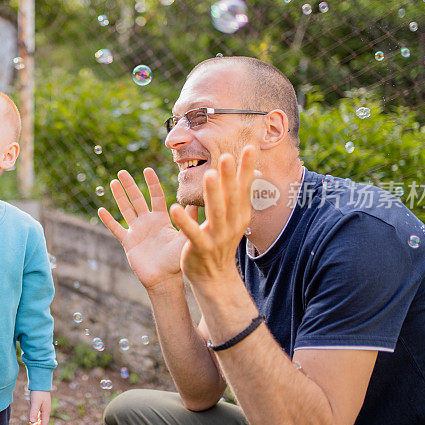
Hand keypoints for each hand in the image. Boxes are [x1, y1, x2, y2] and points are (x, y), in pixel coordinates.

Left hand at [23, 390, 50, 424]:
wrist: (40, 383)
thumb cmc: (38, 392)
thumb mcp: (35, 402)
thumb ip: (33, 411)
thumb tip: (32, 421)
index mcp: (46, 412)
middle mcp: (45, 413)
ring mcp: (43, 411)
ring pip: (39, 422)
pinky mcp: (40, 408)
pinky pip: (38, 419)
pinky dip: (34, 422)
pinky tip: (29, 423)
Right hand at [98, 168, 198, 290]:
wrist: (165, 280)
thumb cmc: (177, 260)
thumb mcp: (186, 236)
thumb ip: (190, 219)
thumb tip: (202, 201)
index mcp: (161, 219)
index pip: (156, 196)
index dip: (152, 183)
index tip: (147, 170)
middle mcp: (148, 222)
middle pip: (137, 199)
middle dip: (130, 185)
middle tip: (123, 172)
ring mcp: (136, 231)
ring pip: (125, 210)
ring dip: (119, 197)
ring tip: (113, 182)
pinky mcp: (128, 242)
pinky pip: (116, 229)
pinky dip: (108, 220)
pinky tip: (101, 210)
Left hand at [169, 147, 256, 286]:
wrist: (215, 277)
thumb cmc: (221, 242)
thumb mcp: (233, 219)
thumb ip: (236, 197)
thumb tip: (246, 172)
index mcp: (239, 214)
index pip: (244, 188)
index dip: (247, 168)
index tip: (249, 147)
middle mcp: (232, 224)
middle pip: (231, 197)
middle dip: (229, 176)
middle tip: (226, 156)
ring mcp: (217, 236)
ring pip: (215, 212)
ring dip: (212, 193)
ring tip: (208, 175)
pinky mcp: (201, 247)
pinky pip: (191, 232)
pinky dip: (184, 221)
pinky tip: (174, 208)